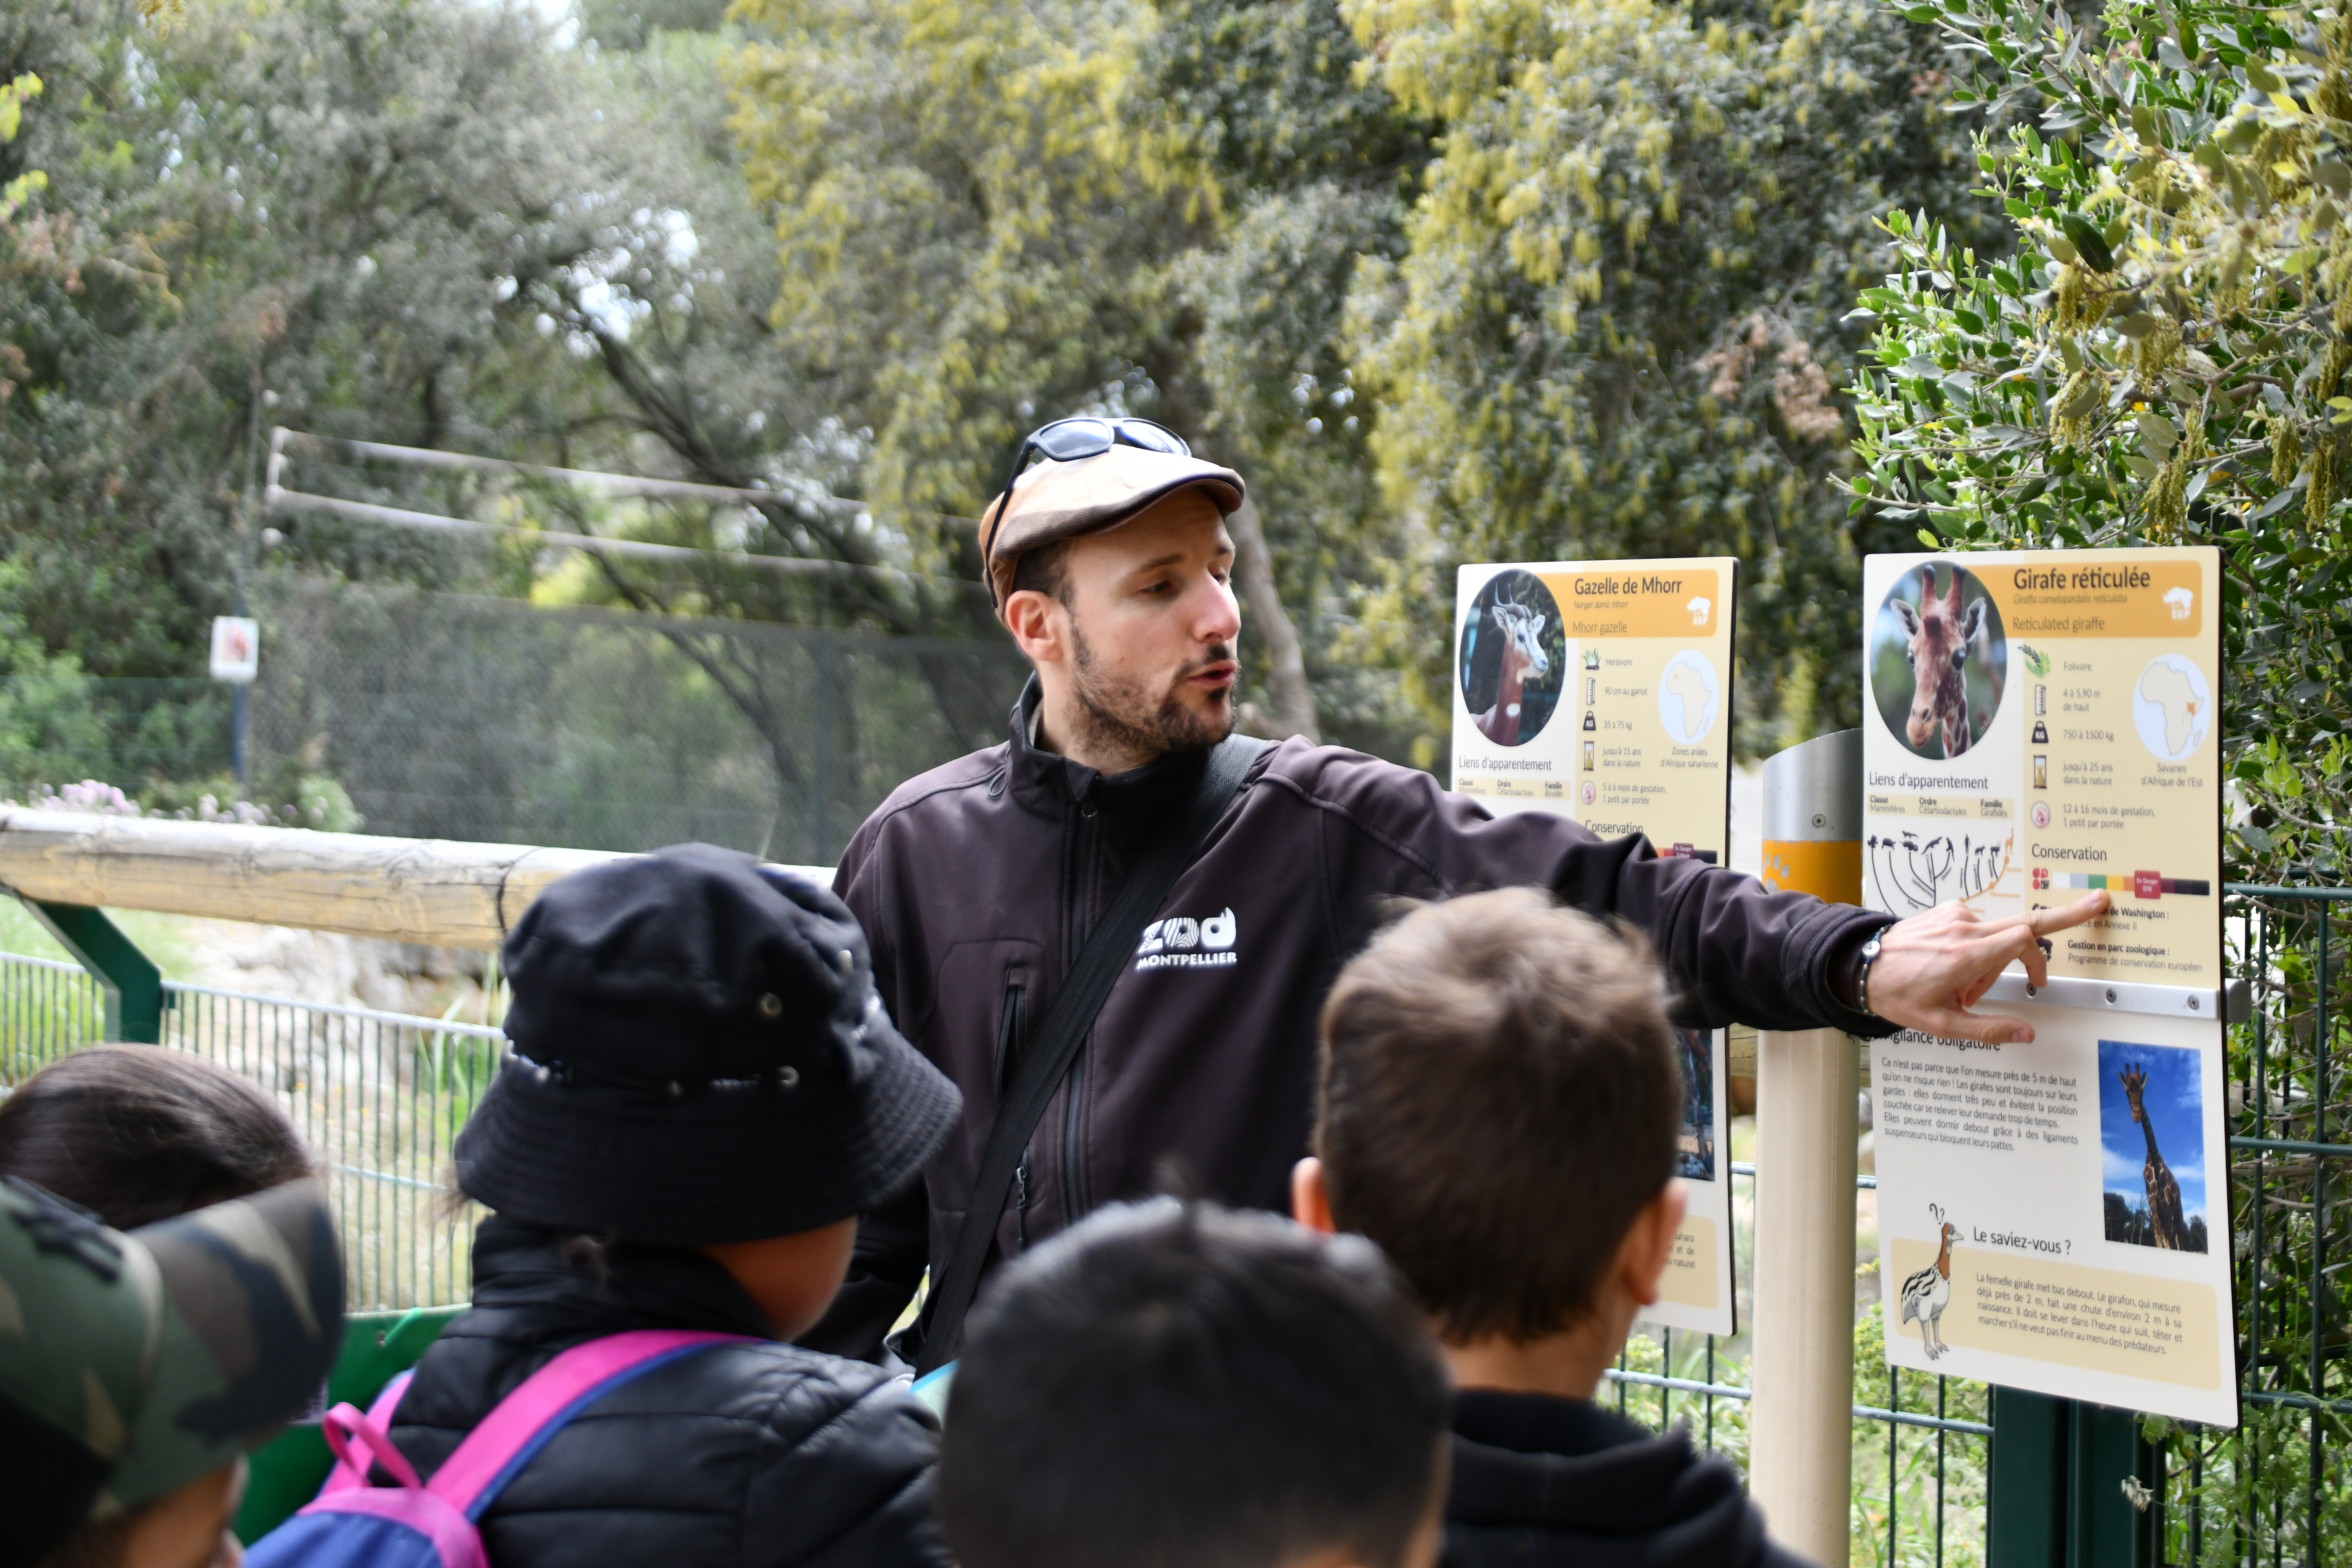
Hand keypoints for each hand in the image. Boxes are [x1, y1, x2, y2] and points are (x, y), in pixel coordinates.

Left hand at [1865, 891, 2108, 1044]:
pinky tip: (1954, 971)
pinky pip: (1978, 929)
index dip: (2045, 951)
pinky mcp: (1948, 911)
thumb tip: (2026, 1034)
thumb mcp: (1940, 1024)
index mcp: (1965, 956)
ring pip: (1998, 934)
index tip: (2048, 971)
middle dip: (2062, 917)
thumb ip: (1987, 1029)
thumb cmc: (1897, 995)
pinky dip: (1978, 950)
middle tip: (2097, 903)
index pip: (2024, 937)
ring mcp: (1955, 916)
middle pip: (2025, 921)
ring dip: (1992, 962)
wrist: (1859, 966)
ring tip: (1962, 989)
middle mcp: (1963, 929)